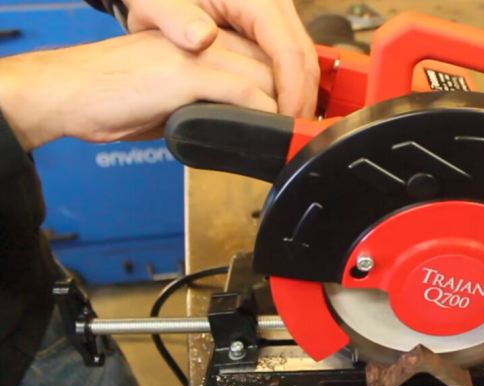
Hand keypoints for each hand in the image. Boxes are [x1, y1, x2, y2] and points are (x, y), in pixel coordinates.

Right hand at [0, 30, 275, 149]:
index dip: (283, 83)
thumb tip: (232, 123)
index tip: (294, 110)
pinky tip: (268, 131)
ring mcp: (194, 55)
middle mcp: (201, 39)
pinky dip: (263, 114)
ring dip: (284, 107)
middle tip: (301, 126)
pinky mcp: (185, 75)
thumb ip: (205, 100)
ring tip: (290, 133)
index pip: (260, 54)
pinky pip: (243, 92)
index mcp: (198, 39)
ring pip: (265, 75)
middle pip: (270, 62)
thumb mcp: (169, 95)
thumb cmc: (110, 97)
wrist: (66, 94)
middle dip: (292, 96)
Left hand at [124, 0, 318, 117]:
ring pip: (306, 61)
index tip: (283, 122)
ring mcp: (279, 15)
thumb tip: (202, 38)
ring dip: (300, 96)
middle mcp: (275, 3)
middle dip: (302, 100)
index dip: (292, 92)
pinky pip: (293, 58)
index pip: (289, 52)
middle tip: (289, 137)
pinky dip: (291, 86)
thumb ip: (173, 18)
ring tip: (283, 128)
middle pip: (306, 59)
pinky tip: (277, 108)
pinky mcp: (277, 26)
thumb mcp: (156, 3)